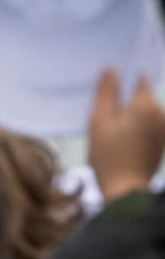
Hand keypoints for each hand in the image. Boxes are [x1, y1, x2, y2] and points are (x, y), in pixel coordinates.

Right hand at [88, 69, 164, 201]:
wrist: (126, 189)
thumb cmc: (109, 155)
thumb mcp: (99, 120)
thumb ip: (106, 93)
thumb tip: (111, 69)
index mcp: (147, 105)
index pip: (141, 79)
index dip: (125, 77)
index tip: (110, 82)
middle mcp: (161, 114)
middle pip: (143, 96)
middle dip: (126, 97)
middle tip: (103, 106)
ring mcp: (164, 130)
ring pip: (145, 111)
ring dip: (130, 113)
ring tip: (109, 123)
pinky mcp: (162, 142)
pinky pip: (149, 124)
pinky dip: (136, 124)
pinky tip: (120, 135)